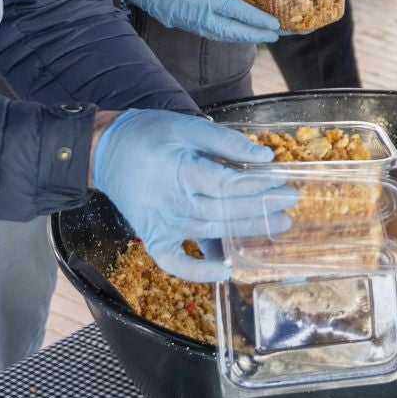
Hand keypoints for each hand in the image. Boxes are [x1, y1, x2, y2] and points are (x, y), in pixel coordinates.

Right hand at [91, 109, 295, 279]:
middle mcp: (171, 202)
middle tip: (289, 205)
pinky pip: (175, 262)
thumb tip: (264, 158)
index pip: (227, 185)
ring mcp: (161, 224)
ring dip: (244, 232)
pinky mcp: (153, 237)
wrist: (107, 150)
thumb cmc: (150, 134)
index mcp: (180, 171)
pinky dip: (197, 271)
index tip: (282, 183)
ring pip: (209, 233)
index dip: (257, 187)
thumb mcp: (188, 126)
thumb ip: (226, 142)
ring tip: (275, 225)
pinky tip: (224, 270)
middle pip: (223, 211)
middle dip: (259, 209)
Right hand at [123, 0, 281, 43]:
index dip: (257, 20)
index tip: (275, 26)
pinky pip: (204, 30)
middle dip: (252, 34)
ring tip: (254, 35)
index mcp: (200, 2)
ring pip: (216, 33)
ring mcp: (183, 20)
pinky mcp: (175, 18)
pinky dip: (220, 31)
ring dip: (236, 35)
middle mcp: (194, 16)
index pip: (236, 13)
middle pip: (229, 31)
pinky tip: (226, 28)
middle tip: (274, 37)